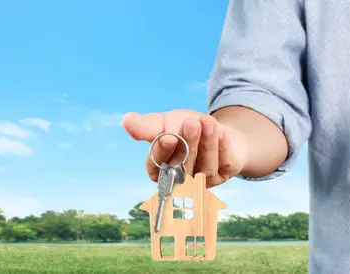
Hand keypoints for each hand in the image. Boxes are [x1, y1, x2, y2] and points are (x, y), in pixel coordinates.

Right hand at [121, 109, 246, 187]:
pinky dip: (222, 147)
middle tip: (191, 123)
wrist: (214, 126)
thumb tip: (126, 120)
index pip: (156, 167)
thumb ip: (147, 126)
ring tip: (208, 122)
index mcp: (160, 169)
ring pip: (204, 167)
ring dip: (207, 144)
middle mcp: (181, 179)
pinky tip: (222, 132)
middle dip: (188, 144)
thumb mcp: (165, 122)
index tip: (168, 136)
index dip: (162, 152)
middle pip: (182, 167)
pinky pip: (224, 163)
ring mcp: (204, 180)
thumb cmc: (183, 126)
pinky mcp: (224, 174)